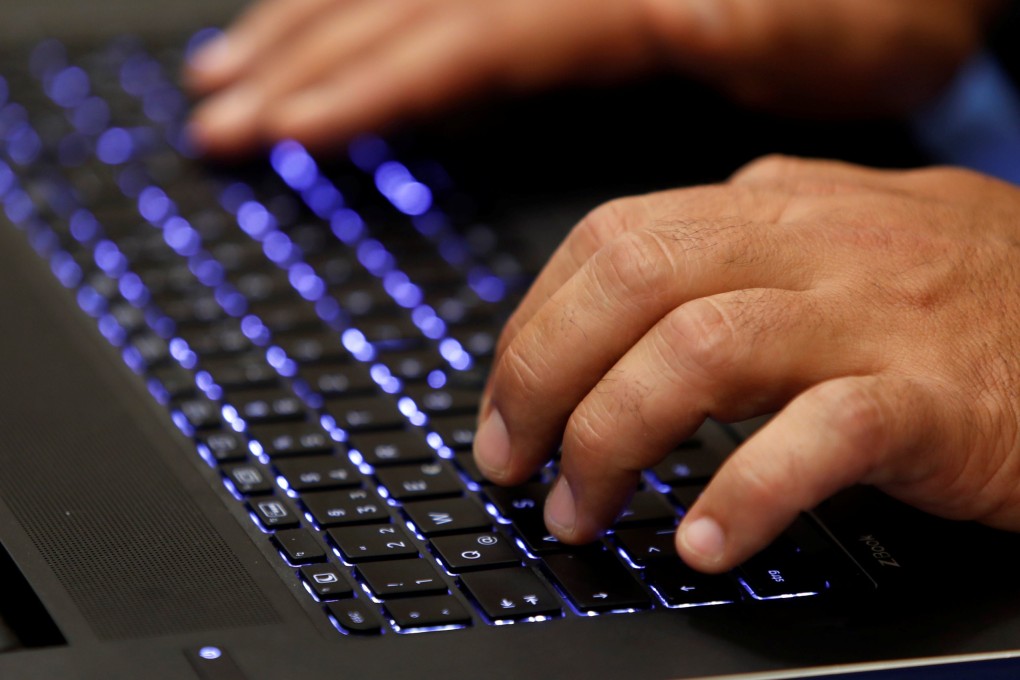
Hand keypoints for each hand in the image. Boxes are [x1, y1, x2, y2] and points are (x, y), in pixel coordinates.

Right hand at [184, 0, 998, 153]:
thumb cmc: (886, 6)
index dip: (363, 90)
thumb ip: (728, 36)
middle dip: (302, 64)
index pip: (460, 39)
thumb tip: (672, 23)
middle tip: (216, 116)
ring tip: (231, 72)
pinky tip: (322, 33)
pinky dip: (369, 18)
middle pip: (407, 4)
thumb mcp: (819, 41)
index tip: (279, 134)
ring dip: (309, 30)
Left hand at [472, 156, 1019, 572]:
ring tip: (583, 513)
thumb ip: (738, 247)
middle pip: (632, 280)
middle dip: (543, 376)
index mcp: (776, 207)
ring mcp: (873, 316)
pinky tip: (702, 541)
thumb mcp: (839, 237)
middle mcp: (813, 246)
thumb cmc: (967, 291)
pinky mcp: (932, 397)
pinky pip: (819, 435)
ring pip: (700, 349)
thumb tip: (619, 285)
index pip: (613, 239)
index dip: (536, 324)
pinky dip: (744, 494)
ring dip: (614, 439)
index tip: (504, 399)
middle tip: (513, 462)